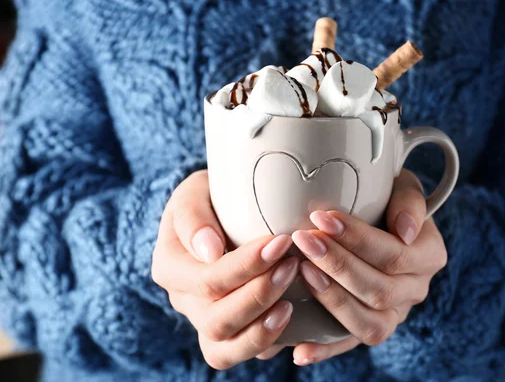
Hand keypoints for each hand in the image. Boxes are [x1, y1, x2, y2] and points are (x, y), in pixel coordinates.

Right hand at [151, 170, 298, 369]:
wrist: (224, 210)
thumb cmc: (212, 196)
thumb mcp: (195, 192)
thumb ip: (192, 216)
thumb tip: (209, 252)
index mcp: (170, 265)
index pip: (207, 279)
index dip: (247, 266)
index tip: (281, 241)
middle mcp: (182, 299)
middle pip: (216, 320)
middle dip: (259, 295)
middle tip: (292, 265)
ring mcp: (203, 321)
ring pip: (223, 348)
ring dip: (262, 329)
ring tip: (291, 303)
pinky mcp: (226, 334)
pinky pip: (238, 354)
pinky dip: (263, 344)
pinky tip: (289, 320)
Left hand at [283, 169, 446, 364]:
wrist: (380, 219)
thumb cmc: (387, 199)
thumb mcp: (403, 187)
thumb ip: (409, 201)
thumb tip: (405, 231)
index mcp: (429, 255)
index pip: (395, 254)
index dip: (358, 239)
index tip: (323, 218)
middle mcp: (416, 290)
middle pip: (379, 289)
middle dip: (337, 264)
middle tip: (303, 240)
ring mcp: (395, 314)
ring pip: (368, 322)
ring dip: (332, 299)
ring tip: (301, 272)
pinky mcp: (370, 329)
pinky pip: (350, 345)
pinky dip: (326, 350)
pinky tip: (300, 350)